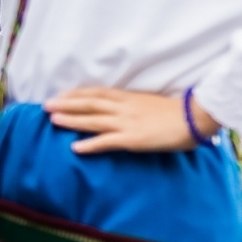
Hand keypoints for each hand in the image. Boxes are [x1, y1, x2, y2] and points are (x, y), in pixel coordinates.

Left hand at [43, 88, 218, 153]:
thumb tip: (133, 110)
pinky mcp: (133, 139)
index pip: (98, 93)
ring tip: (53, 120)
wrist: (195, 118)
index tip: (63, 95)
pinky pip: (107, 142)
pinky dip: (90, 144)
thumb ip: (140, 106)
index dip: (78, 94)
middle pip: (90, 104)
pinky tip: (75, 148)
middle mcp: (125, 108)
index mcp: (131, 98)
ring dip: (72, 120)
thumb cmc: (181, 113)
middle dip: (67, 104)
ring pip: (93, 120)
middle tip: (46, 105)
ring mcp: (127, 123)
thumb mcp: (156, 104)